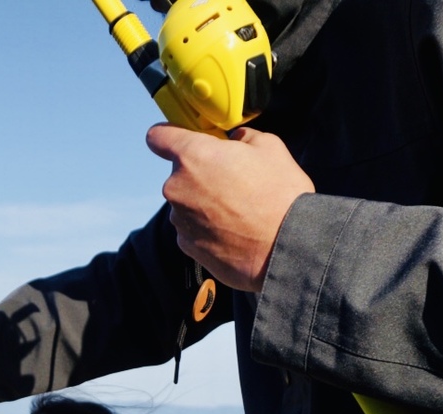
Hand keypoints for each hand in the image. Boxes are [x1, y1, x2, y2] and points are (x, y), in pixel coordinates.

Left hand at [146, 124, 313, 292]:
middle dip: (201, 172)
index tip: (179, 139)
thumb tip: (235, 140)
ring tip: (238, 210)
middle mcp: (176, 187)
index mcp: (193, 156)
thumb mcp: (270, 147)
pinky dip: (206, 226)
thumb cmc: (279, 195)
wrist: (285, 248)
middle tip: (233, 180)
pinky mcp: (186, 244)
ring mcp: (178, 219)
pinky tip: (233, 230)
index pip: (158, 136)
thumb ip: (243, 137)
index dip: (168, 135)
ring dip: (203, 201)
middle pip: (179, 172)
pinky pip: (191, 227)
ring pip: (186, 201)